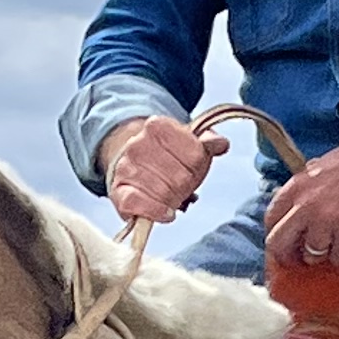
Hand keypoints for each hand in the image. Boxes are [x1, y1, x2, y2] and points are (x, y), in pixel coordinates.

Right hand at [102, 113, 218, 227]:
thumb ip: (208, 142)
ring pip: (163, 192)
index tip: (191, 168)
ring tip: (170, 196)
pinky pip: (138, 204)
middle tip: (180, 186)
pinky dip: (156, 212)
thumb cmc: (167, 157)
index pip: (194, 154)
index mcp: (158, 126)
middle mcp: (137, 144)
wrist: (133, 165)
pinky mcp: (117, 191)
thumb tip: (221, 144)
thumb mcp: (191, 145)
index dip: (197, 167)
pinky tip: (165, 212)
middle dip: (185, 186)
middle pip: (180, 177)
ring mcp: (125, 167)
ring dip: (172, 200)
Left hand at [263, 137, 338, 270]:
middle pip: (279, 244)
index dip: (276, 233)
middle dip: (287, 255)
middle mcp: (307, 206)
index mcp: (297, 186)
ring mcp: (328, 223)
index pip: (271, 218)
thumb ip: (306, 186)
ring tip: (335, 244)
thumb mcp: (322, 165)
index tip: (284, 240)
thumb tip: (298, 203)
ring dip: (323, 254)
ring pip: (312, 255)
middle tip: (298, 258)